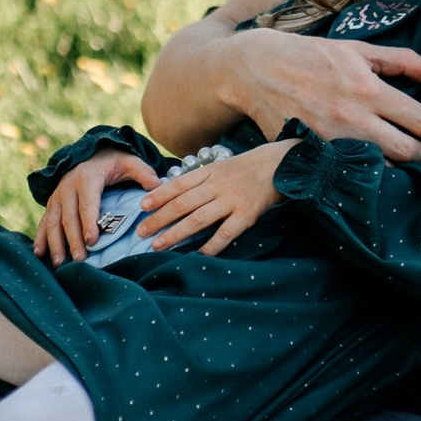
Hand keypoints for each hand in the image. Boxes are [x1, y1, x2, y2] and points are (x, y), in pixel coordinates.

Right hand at [35, 152, 149, 264]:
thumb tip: (158, 188)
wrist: (91, 153)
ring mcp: (57, 196)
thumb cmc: (114, 162)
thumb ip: (144, 174)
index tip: (92, 240)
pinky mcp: (52, 204)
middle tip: (80, 259)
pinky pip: (44, 222)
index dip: (88, 222)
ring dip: (55, 243)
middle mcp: (68, 186)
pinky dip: (41, 238)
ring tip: (59, 263)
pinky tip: (40, 254)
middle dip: (73, 239)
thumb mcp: (130, 162)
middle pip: (69, 216)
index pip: (88, 202)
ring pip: (53, 222)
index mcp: (88, 177)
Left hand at [136, 141, 294, 256]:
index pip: (178, 185)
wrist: (279, 165)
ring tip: (159, 245)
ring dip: (176, 234)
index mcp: (208, 173)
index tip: (142, 207)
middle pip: (182, 204)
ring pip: (198, 219)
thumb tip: (170, 194)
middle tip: (142, 232)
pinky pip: (225, 233)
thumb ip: (198, 180)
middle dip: (159, 219)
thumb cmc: (244, 169)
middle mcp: (217, 186)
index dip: (158, 196)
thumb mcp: (219, 167)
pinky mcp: (246, 215)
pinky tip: (197, 255)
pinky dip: (210, 245)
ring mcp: (231, 201)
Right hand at [212, 28, 420, 162]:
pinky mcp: (311, 154)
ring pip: (381, 170)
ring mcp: (331, 140)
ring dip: (391, 165)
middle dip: (418, 152)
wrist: (257, 68)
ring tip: (389, 155)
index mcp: (369, 89)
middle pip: (408, 152)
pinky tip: (361, 163)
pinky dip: (359, 173)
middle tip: (413, 147)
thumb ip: (403, 61)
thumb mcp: (358, 49)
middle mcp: (352, 118)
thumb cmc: (313, 56)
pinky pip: (347, 175)